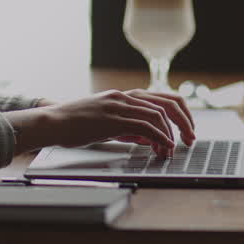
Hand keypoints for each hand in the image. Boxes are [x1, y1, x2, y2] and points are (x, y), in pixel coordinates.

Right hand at [6, 89, 195, 157]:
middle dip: (184, 121)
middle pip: (167, 102)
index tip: (186, 129)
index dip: (180, 113)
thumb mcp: (106, 123)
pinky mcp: (113, 119)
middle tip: (190, 138)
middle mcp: (124, 97)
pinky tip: (163, 147)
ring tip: (174, 148)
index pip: (162, 98)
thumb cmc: (76, 125)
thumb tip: (148, 139)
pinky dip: (159, 137)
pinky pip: (145, 126)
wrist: (53, 122)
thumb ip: (128, 128)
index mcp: (124, 96)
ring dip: (171, 133)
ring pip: (159, 114)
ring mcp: (119, 106)